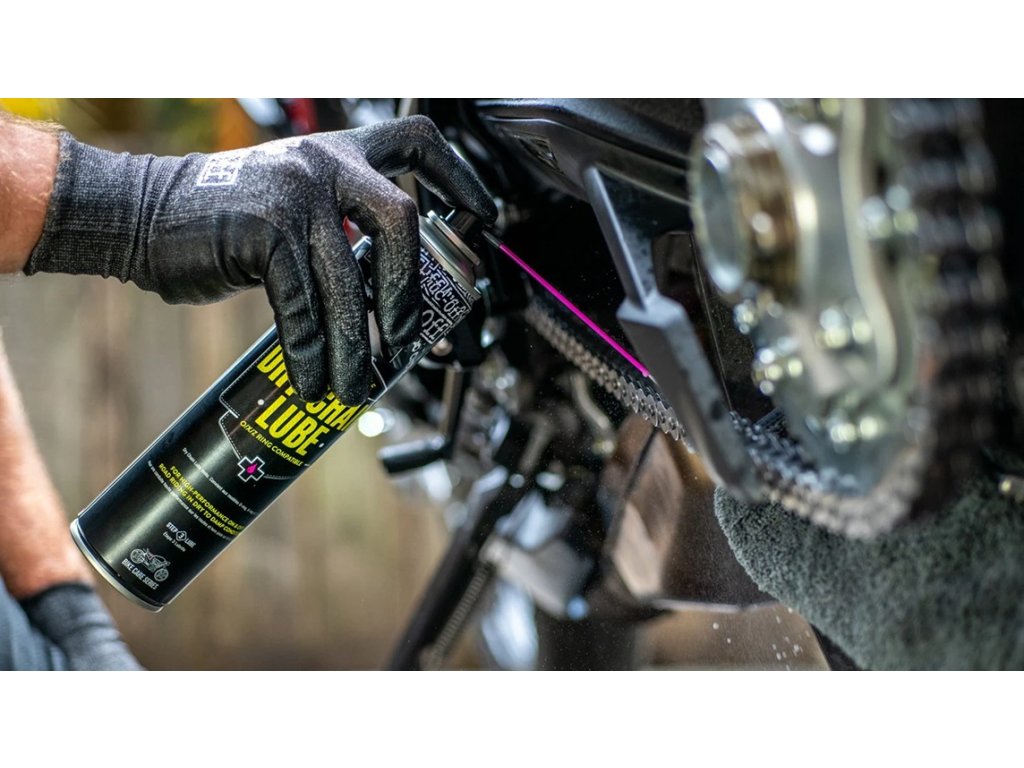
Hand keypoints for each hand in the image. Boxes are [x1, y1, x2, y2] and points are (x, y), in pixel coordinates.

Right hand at [25, 116, 496, 401]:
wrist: (141, 214)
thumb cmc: (224, 222)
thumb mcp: (293, 209)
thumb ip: (342, 236)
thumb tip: (390, 303)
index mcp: (340, 154)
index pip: (418, 143)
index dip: (460, 178)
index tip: (485, 216)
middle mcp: (325, 164)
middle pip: (402, 220)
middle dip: (408, 293)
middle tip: (405, 344)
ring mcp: (295, 194)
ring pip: (349, 281)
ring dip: (355, 345)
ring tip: (353, 386)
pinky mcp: (263, 230)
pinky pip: (302, 305)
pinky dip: (309, 352)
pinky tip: (309, 380)